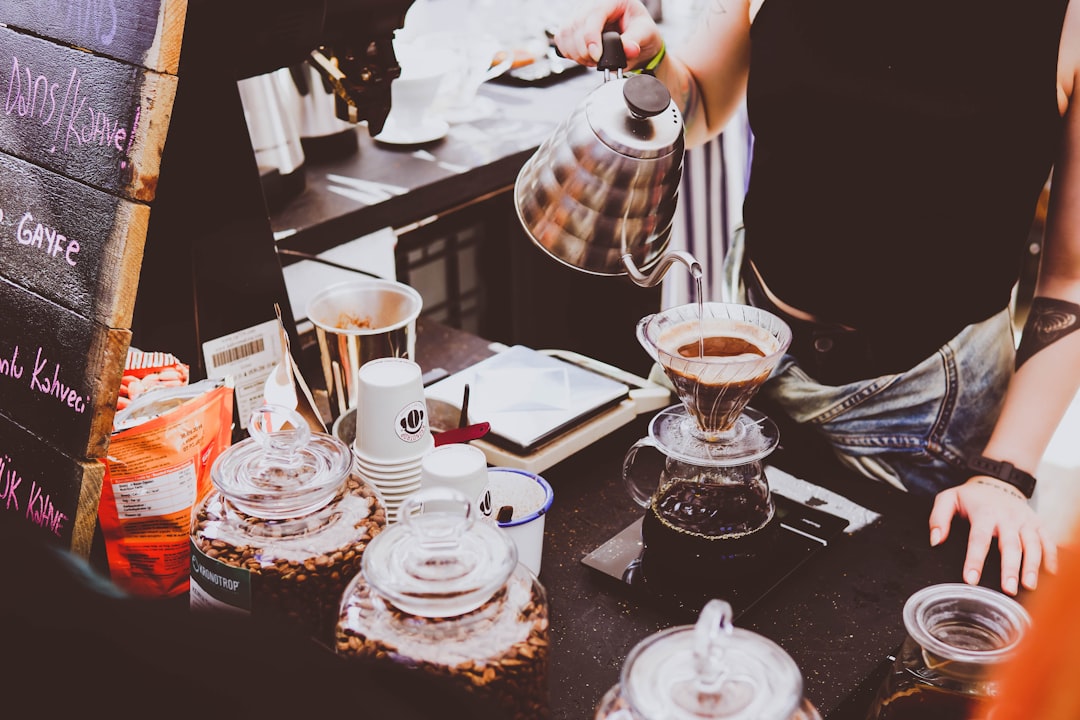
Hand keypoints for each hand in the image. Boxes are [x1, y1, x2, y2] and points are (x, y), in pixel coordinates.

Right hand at [553, 0, 662, 69]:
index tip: (596, 56)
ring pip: (565, 33)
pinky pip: (561, 39)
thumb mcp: (646, 34)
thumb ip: (636, 41)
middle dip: (584, 50)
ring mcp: (580, 15)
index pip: (594, 14)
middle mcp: (593, 5)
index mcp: (612, 1)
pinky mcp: (572, 27)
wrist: (636, 38)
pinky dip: (569, 53)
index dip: (591, 37)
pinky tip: (584, 57)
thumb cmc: (641, 31)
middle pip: (575, 26)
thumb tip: (629, 49)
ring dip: (576, 53)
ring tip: (593, 60)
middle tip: (598, 61)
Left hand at [929, 476, 1058, 595]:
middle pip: (1010, 544)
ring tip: (1029, 586)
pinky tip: (1050, 575)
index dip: (974, 559)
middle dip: (1010, 568)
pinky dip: (1052, 557)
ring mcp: (1025, 520)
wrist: (998, 481)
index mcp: (984, 513)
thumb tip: (935, 540)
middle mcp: (1007, 517)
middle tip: (1008, 589)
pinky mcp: (1038, 523)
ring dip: (1032, 566)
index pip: (978, 538)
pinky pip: (1048, 541)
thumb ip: (938, 518)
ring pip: (1032, 544)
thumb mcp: (948, 499)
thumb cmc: (971, 497)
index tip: (970, 579)